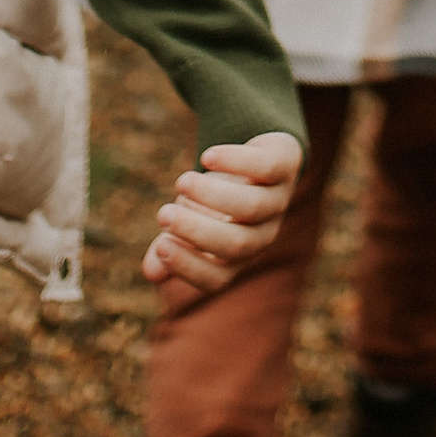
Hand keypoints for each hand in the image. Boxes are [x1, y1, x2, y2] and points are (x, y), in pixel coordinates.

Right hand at [144, 130, 302, 294]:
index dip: (189, 267)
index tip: (161, 246)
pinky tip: (207, 157)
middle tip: (163, 215)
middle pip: (236, 245)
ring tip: (181, 182)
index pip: (216, 279)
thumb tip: (151, 271)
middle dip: (197, 231)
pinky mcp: (284, 166)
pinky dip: (235, 162)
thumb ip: (172, 244)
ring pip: (250, 207)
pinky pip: (267, 168)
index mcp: (237, 258)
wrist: (262, 161)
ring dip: (212, 196)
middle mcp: (262, 235)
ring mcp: (277, 201)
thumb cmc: (220, 200)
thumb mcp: (193, 222)